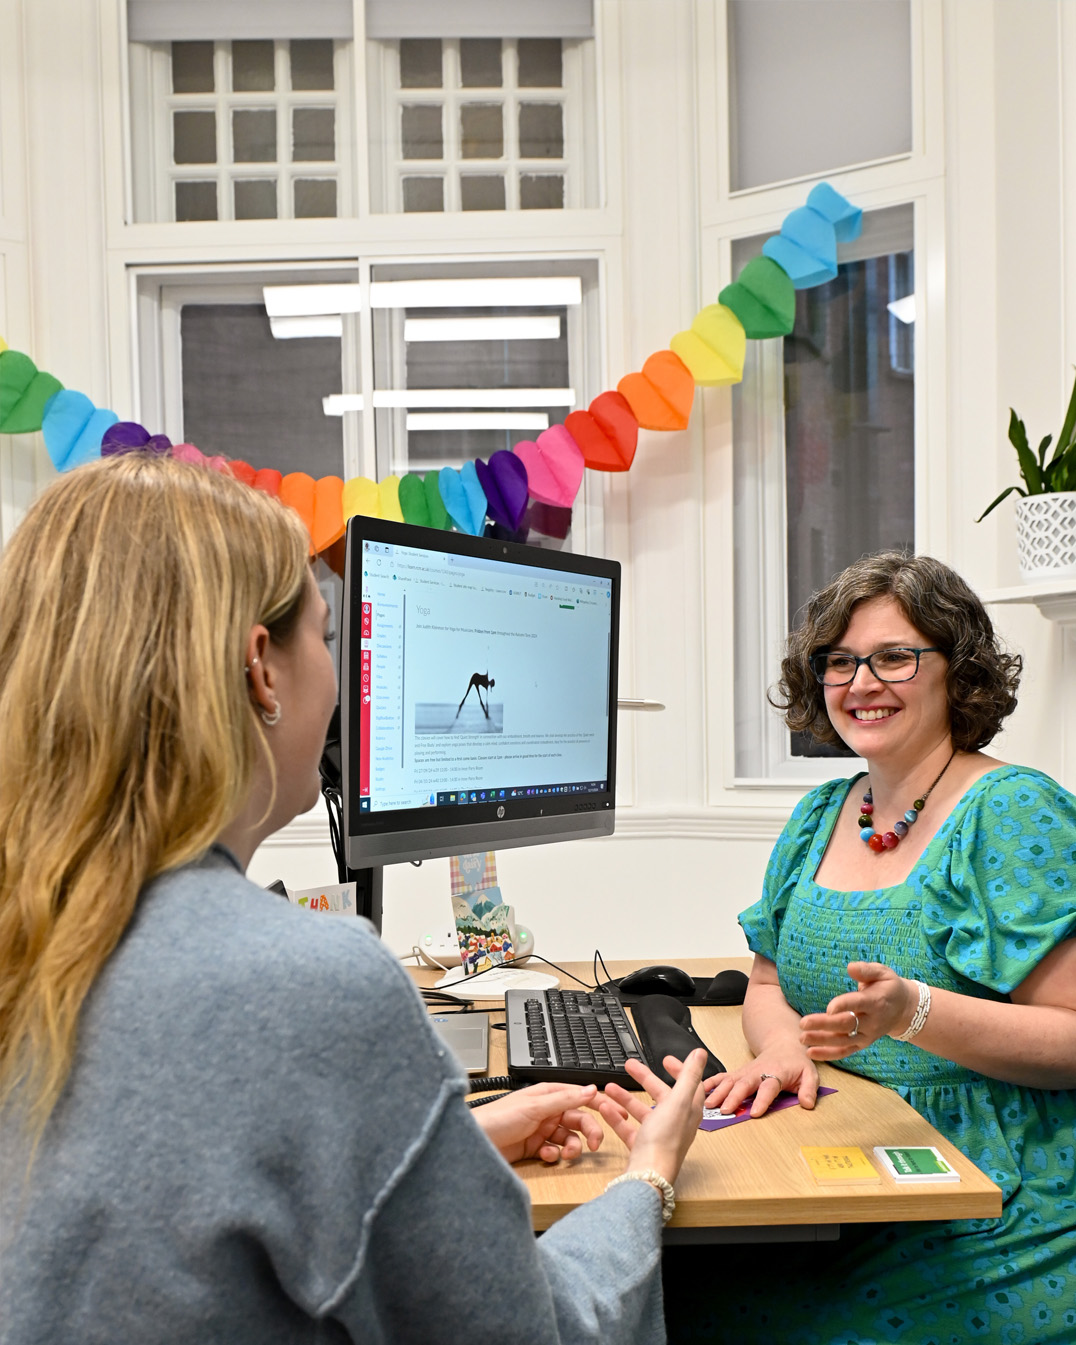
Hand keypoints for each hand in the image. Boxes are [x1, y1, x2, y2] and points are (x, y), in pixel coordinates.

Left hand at [474, 1082, 604, 1164]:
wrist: (473, 1144)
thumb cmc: (497, 1118)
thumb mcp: (535, 1107)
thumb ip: (564, 1099)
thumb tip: (590, 1090)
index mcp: (547, 1095)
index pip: (579, 1096)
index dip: (598, 1104)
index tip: (616, 1113)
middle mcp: (545, 1111)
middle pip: (577, 1119)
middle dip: (588, 1131)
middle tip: (595, 1144)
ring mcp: (540, 1130)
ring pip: (568, 1138)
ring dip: (572, 1146)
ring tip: (568, 1154)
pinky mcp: (534, 1149)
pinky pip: (555, 1151)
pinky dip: (555, 1155)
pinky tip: (547, 1156)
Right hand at [597, 1049, 706, 1187]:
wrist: (648, 1176)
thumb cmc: (665, 1141)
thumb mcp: (678, 1101)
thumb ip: (689, 1075)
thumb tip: (700, 1053)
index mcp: (687, 1110)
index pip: (688, 1085)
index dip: (679, 1070)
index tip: (666, 1060)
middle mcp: (675, 1122)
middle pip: (661, 1095)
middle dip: (645, 1078)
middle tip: (630, 1066)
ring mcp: (658, 1135)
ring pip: (642, 1110)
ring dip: (625, 1097)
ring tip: (610, 1087)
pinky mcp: (642, 1147)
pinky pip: (628, 1127)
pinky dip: (616, 1116)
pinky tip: (605, 1108)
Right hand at [703, 1044, 819, 1118]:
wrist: (784, 1045)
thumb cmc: (797, 1063)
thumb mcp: (810, 1075)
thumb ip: (809, 1089)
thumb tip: (807, 1104)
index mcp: (776, 1073)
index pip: (769, 1087)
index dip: (762, 1100)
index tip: (755, 1113)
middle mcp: (758, 1071)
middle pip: (744, 1084)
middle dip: (733, 1097)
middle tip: (725, 1110)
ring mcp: (746, 1071)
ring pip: (730, 1081)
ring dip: (718, 1091)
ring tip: (708, 1104)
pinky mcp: (738, 1072)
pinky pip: (723, 1076)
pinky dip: (711, 1082)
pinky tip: (701, 1090)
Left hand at [799, 961, 916, 1060]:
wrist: (904, 1010)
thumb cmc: (888, 987)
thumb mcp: (883, 973)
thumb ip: (866, 970)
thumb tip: (850, 967)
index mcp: (875, 1002)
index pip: (858, 1004)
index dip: (844, 1006)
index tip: (828, 1008)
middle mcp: (872, 1022)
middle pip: (846, 1024)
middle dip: (823, 1025)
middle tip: (802, 1023)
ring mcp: (867, 1036)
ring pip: (843, 1041)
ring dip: (821, 1041)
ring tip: (802, 1037)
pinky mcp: (862, 1044)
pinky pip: (845, 1051)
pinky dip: (828, 1054)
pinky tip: (810, 1053)